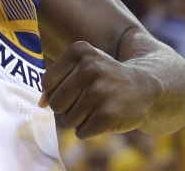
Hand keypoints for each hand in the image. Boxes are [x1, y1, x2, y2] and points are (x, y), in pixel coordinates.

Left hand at [40, 41, 159, 138]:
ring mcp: (100, 92)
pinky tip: (104, 117)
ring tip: (97, 107)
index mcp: (80, 51)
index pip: (47, 83)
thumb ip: (55, 82)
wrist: (143, 85)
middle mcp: (89, 68)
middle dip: (68, 107)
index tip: (75, 87)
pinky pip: (81, 132)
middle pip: (56, 104)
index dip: (57, 91)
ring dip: (80, 119)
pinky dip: (89, 129)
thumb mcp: (80, 68)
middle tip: (87, 99)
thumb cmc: (102, 77)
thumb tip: (41, 104)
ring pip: (68, 120)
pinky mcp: (108, 115)